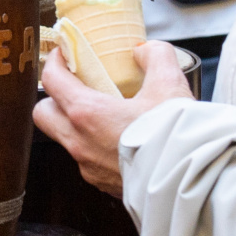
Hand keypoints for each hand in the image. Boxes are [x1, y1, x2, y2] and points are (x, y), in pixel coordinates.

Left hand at [33, 41, 192, 195]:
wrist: (191, 182)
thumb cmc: (176, 136)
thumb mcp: (169, 85)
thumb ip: (155, 57)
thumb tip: (145, 51)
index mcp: (87, 114)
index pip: (51, 81)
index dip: (54, 62)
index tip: (63, 55)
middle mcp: (80, 143)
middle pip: (44, 115)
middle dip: (53, 99)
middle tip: (74, 88)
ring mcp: (88, 167)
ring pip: (66, 141)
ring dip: (75, 126)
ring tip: (102, 116)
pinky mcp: (103, 185)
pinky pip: (88, 162)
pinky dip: (95, 149)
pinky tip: (119, 141)